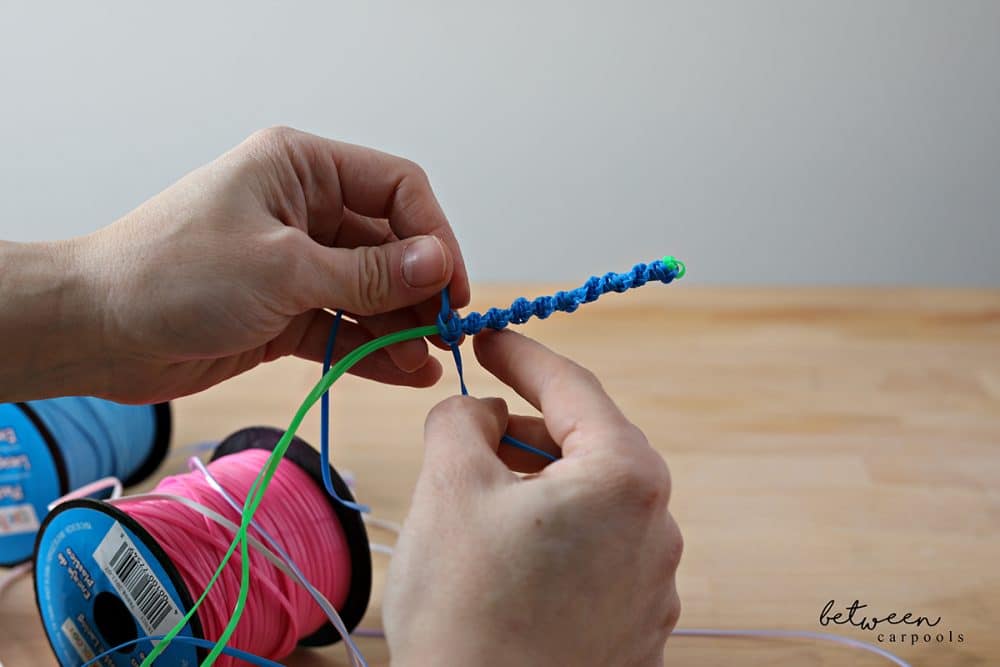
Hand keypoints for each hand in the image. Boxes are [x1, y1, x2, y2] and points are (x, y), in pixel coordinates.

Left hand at [1, 127, 468, 402]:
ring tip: (429, 363)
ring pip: (371, 291)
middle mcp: (306, 210)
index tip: (453, 288)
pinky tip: (406, 372)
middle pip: (390, 244)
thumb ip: (368, 272)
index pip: (397, 188)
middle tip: (447, 334)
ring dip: (402, 325)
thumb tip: (440, 264)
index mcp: (302, 168)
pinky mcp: (286, 311)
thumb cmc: (174, 275)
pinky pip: (345, 326)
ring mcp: (297, 263)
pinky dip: (373, 349)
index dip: (434, 236)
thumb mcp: (283, 269)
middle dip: (421, 289)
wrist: (95, 331)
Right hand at [384, 330, 681, 666]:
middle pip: (584, 445)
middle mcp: (658, 526)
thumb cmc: (467, 610)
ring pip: (587, 502)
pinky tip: (503, 563)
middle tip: (466, 437)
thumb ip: (464, 417)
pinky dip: (550, 538)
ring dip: (533, 489)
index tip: (489, 338)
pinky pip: (593, 553)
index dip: (523, 355)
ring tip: (475, 512)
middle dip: (522, 432)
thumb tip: (482, 411)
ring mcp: (653, 584)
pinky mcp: (635, 627)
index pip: (573, 387)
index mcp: (626, 476)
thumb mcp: (450, 484)